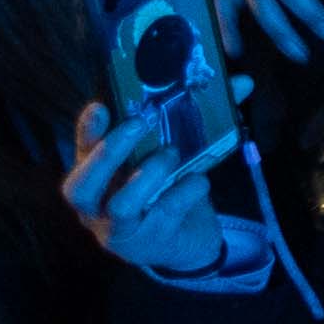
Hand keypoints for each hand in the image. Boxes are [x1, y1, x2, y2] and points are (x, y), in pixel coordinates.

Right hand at [64, 94, 237, 279]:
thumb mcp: (175, 156)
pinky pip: (166, 213)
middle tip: (140, 123)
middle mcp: (97, 206)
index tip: (100, 106)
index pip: (80, 152)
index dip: (86, 131)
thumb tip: (243, 81)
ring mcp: (120, 229)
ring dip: (151, 172)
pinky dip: (186, 191)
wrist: (188, 242)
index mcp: (97, 178)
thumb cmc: (170, 190)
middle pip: (81, 185)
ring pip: (122, 204)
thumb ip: (200, 118)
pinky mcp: (150, 242)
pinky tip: (199, 180)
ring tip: (173, 153)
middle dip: (109, 151)